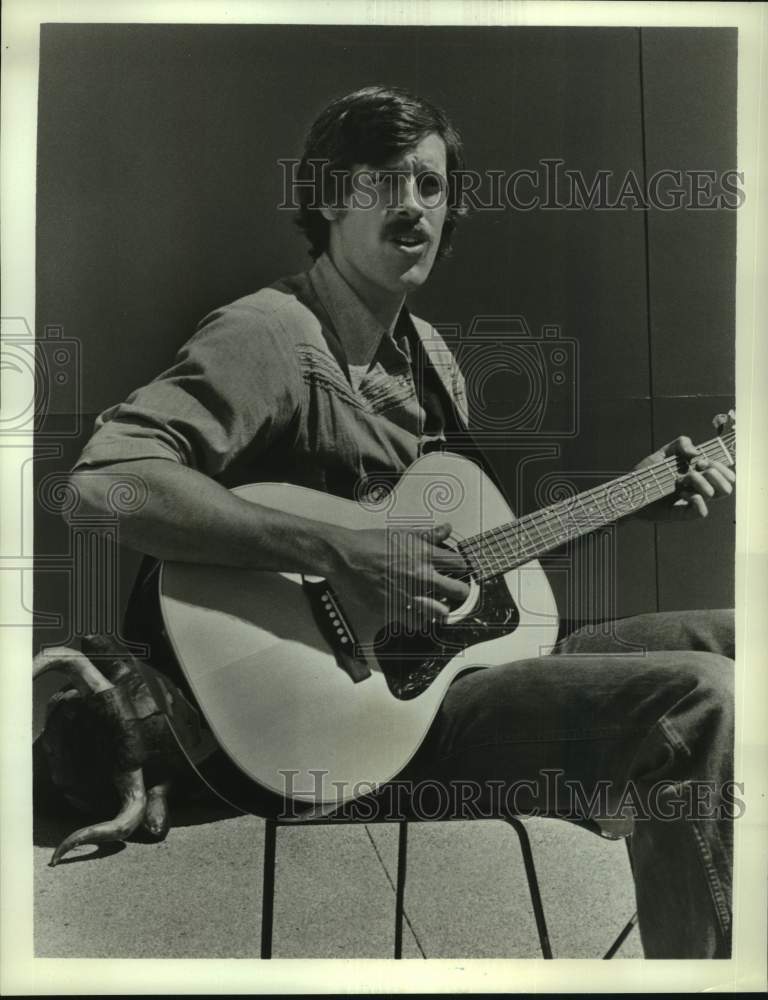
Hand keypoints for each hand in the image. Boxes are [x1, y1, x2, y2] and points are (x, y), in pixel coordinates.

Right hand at [328, 521, 470, 626]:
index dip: (463, 567)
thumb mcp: (402, 533)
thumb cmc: (370, 544)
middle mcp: (421, 577)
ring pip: (440, 613)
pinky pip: (416, 622)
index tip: (460, 570)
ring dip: (441, 610)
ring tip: (439, 607)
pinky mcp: (394, 610)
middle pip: (458, 591)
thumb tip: (446, 529)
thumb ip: (428, 535)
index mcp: (424, 555)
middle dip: (461, 592)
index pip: (459, 564)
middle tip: (457, 592)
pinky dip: (419, 620)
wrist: (345, 558)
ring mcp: (409, 595)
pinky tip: (417, 615)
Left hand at [634, 435, 734, 520]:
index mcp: (699, 475)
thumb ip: (680, 444)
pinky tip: (683, 494)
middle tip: (698, 468)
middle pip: (728, 485)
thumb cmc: (646, 474)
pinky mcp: (683, 514)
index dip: (720, 465)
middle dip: (717, 472)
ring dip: (703, 482)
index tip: (700, 461)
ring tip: (684, 479)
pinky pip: (702, 512)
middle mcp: (699, 489)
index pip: (725, 473)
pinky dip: (696, 500)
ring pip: (717, 494)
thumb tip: (696, 452)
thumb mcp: (662, 453)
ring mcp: (692, 501)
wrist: (629, 491)